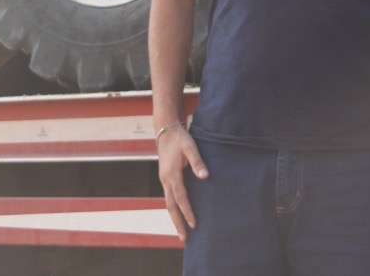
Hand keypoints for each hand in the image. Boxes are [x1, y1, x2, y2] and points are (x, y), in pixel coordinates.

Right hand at [156, 124, 206, 240]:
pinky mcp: (166, 179)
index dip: (187, 212)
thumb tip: (205, 177)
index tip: (195, 224)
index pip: (181, 197)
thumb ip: (197, 161)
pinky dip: (174, 210)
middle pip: (171, 206)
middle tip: (184, 239)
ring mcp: (164, 180)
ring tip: (182, 233)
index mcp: (171, 174)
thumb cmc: (180, 138)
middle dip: (178, 223)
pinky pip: (169, 198)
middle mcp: (165, 180)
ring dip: (175, 219)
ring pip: (169, 204)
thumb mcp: (190, 146)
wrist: (166, 131)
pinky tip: (179, 216)